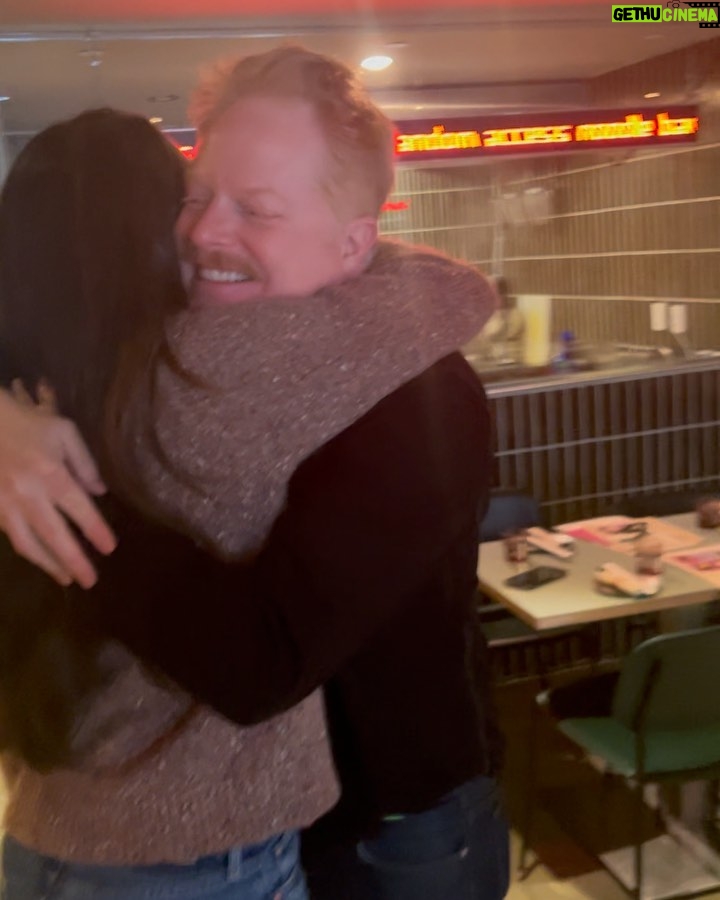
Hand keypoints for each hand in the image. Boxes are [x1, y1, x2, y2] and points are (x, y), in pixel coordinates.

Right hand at [0, 388, 115, 586]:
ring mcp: (4, 503)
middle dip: (73, 560)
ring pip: (27, 543)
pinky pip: (11, 536)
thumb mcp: (64, 431)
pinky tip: (40, 558)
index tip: (109, 548)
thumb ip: (84, 462)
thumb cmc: (26, 423)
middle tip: (90, 581)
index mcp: (50, 472)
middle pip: (54, 535)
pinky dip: (29, 550)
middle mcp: (27, 493)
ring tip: (66, 578)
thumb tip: (98, 491)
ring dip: (48, 564)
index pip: (79, 508)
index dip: (95, 530)